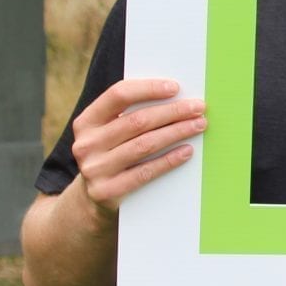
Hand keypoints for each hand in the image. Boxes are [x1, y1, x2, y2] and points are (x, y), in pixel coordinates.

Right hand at [69, 79, 205, 213]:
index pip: (118, 95)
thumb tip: (176, 96)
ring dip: (176, 132)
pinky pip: (145, 172)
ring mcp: (95, 169)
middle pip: (137, 121)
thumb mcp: (110, 132)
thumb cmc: (113, 154)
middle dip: (173, 112)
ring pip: (144, 145)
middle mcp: (86, 144)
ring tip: (198, 125)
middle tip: (198, 108)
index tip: (176, 87)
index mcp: (86, 121)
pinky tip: (187, 150)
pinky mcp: (107, 191)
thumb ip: (131, 114)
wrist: (95, 197)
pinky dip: (169, 160)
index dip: (148, 89)